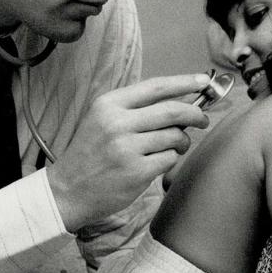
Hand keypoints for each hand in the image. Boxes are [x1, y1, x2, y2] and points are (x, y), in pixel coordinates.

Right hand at [46, 74, 209, 229]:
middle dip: (194, 114)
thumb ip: (135, 108)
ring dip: (181, 141)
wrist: (68, 191)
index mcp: (109, 104)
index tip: (203, 82)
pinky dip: (170, 159)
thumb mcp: (102, 119)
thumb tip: (179, 101)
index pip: (155, 87)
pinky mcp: (137, 172)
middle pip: (172, 111)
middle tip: (202, 119)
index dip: (184, 83)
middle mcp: (117, 123)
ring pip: (174, 136)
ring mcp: (127, 148)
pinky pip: (169, 159)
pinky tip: (156, 163)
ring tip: (174, 146)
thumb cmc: (90, 154)